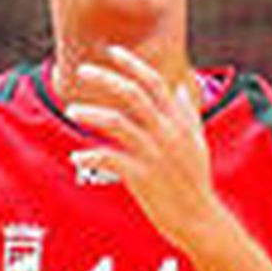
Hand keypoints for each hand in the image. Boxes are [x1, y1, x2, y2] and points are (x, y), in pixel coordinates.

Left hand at [66, 46, 228, 252]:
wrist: (199, 219)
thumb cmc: (195, 182)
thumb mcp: (196, 143)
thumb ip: (187, 114)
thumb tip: (179, 89)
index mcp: (179, 122)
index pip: (154, 83)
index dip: (133, 64)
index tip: (112, 51)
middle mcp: (167, 132)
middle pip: (133, 94)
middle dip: (105, 78)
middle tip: (81, 69)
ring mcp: (154, 153)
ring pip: (117, 122)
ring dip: (91, 113)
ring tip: (72, 110)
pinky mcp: (142, 176)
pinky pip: (109, 158)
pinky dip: (90, 156)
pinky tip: (77, 158)